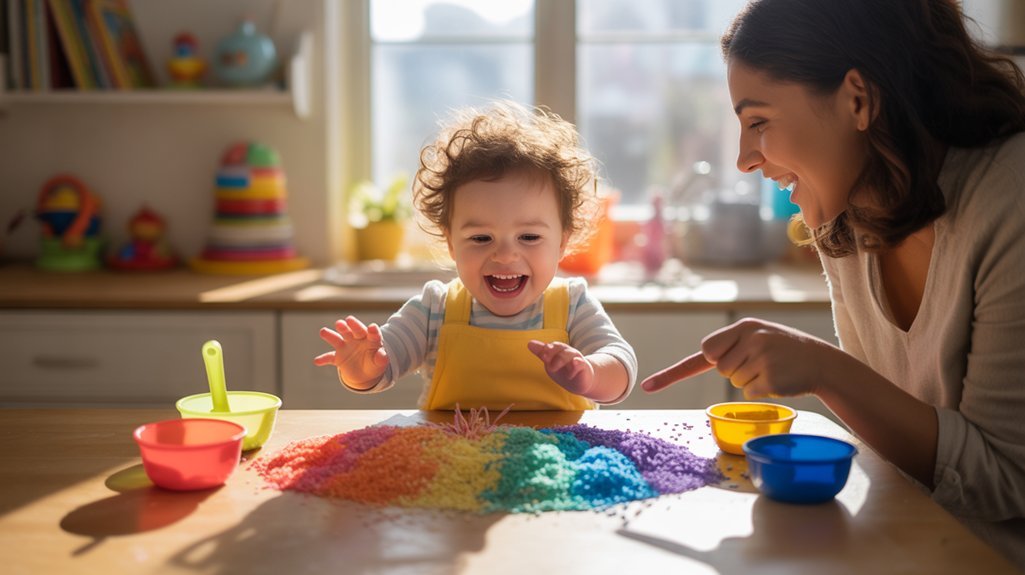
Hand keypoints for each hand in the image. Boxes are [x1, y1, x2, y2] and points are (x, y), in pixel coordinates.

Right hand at [314, 316, 388, 388]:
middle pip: (354, 330)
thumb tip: (382, 355)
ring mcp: (346, 347)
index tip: (372, 327)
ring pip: (337, 339)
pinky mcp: (338, 357)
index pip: (372, 333)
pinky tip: (317, 361)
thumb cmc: (374, 364)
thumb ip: (381, 359)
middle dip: (350, 325)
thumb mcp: (380, 363)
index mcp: (370, 339)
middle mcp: (356, 339)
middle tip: (346, 321)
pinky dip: (323, 359)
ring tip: (323, 331)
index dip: (373, 330)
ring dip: (330, 335)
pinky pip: (330, 357)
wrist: (364, 374)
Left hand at [527, 340, 595, 396]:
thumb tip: (529, 343)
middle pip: (560, 348)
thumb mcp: (551, 363)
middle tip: (544, 358)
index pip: (552, 347)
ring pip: (569, 355)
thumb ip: (542, 353)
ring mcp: (576, 359)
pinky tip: (574, 363)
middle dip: (551, 352)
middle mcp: (568, 352)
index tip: (538, 351)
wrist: (582, 381)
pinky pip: (580, 363)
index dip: (545, 349)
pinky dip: (577, 363)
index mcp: (559, 351)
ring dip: (560, 359)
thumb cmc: (565, 370)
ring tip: (552, 368)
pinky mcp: (583, 367)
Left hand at [641, 318, 834, 398]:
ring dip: (749, 380)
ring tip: (771, 368)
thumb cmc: (784, 349)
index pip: (706, 349)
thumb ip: (732, 344)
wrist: (821, 362)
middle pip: (720, 368)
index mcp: (743, 327)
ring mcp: (761, 358)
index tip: (649, 387)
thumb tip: (707, 357)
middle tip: (758, 362)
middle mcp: (750, 339)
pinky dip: (761, 391)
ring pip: (734, 381)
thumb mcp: (758, 335)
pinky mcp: (770, 379)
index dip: (675, 372)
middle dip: (733, 370)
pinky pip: (750, 393)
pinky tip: (779, 379)